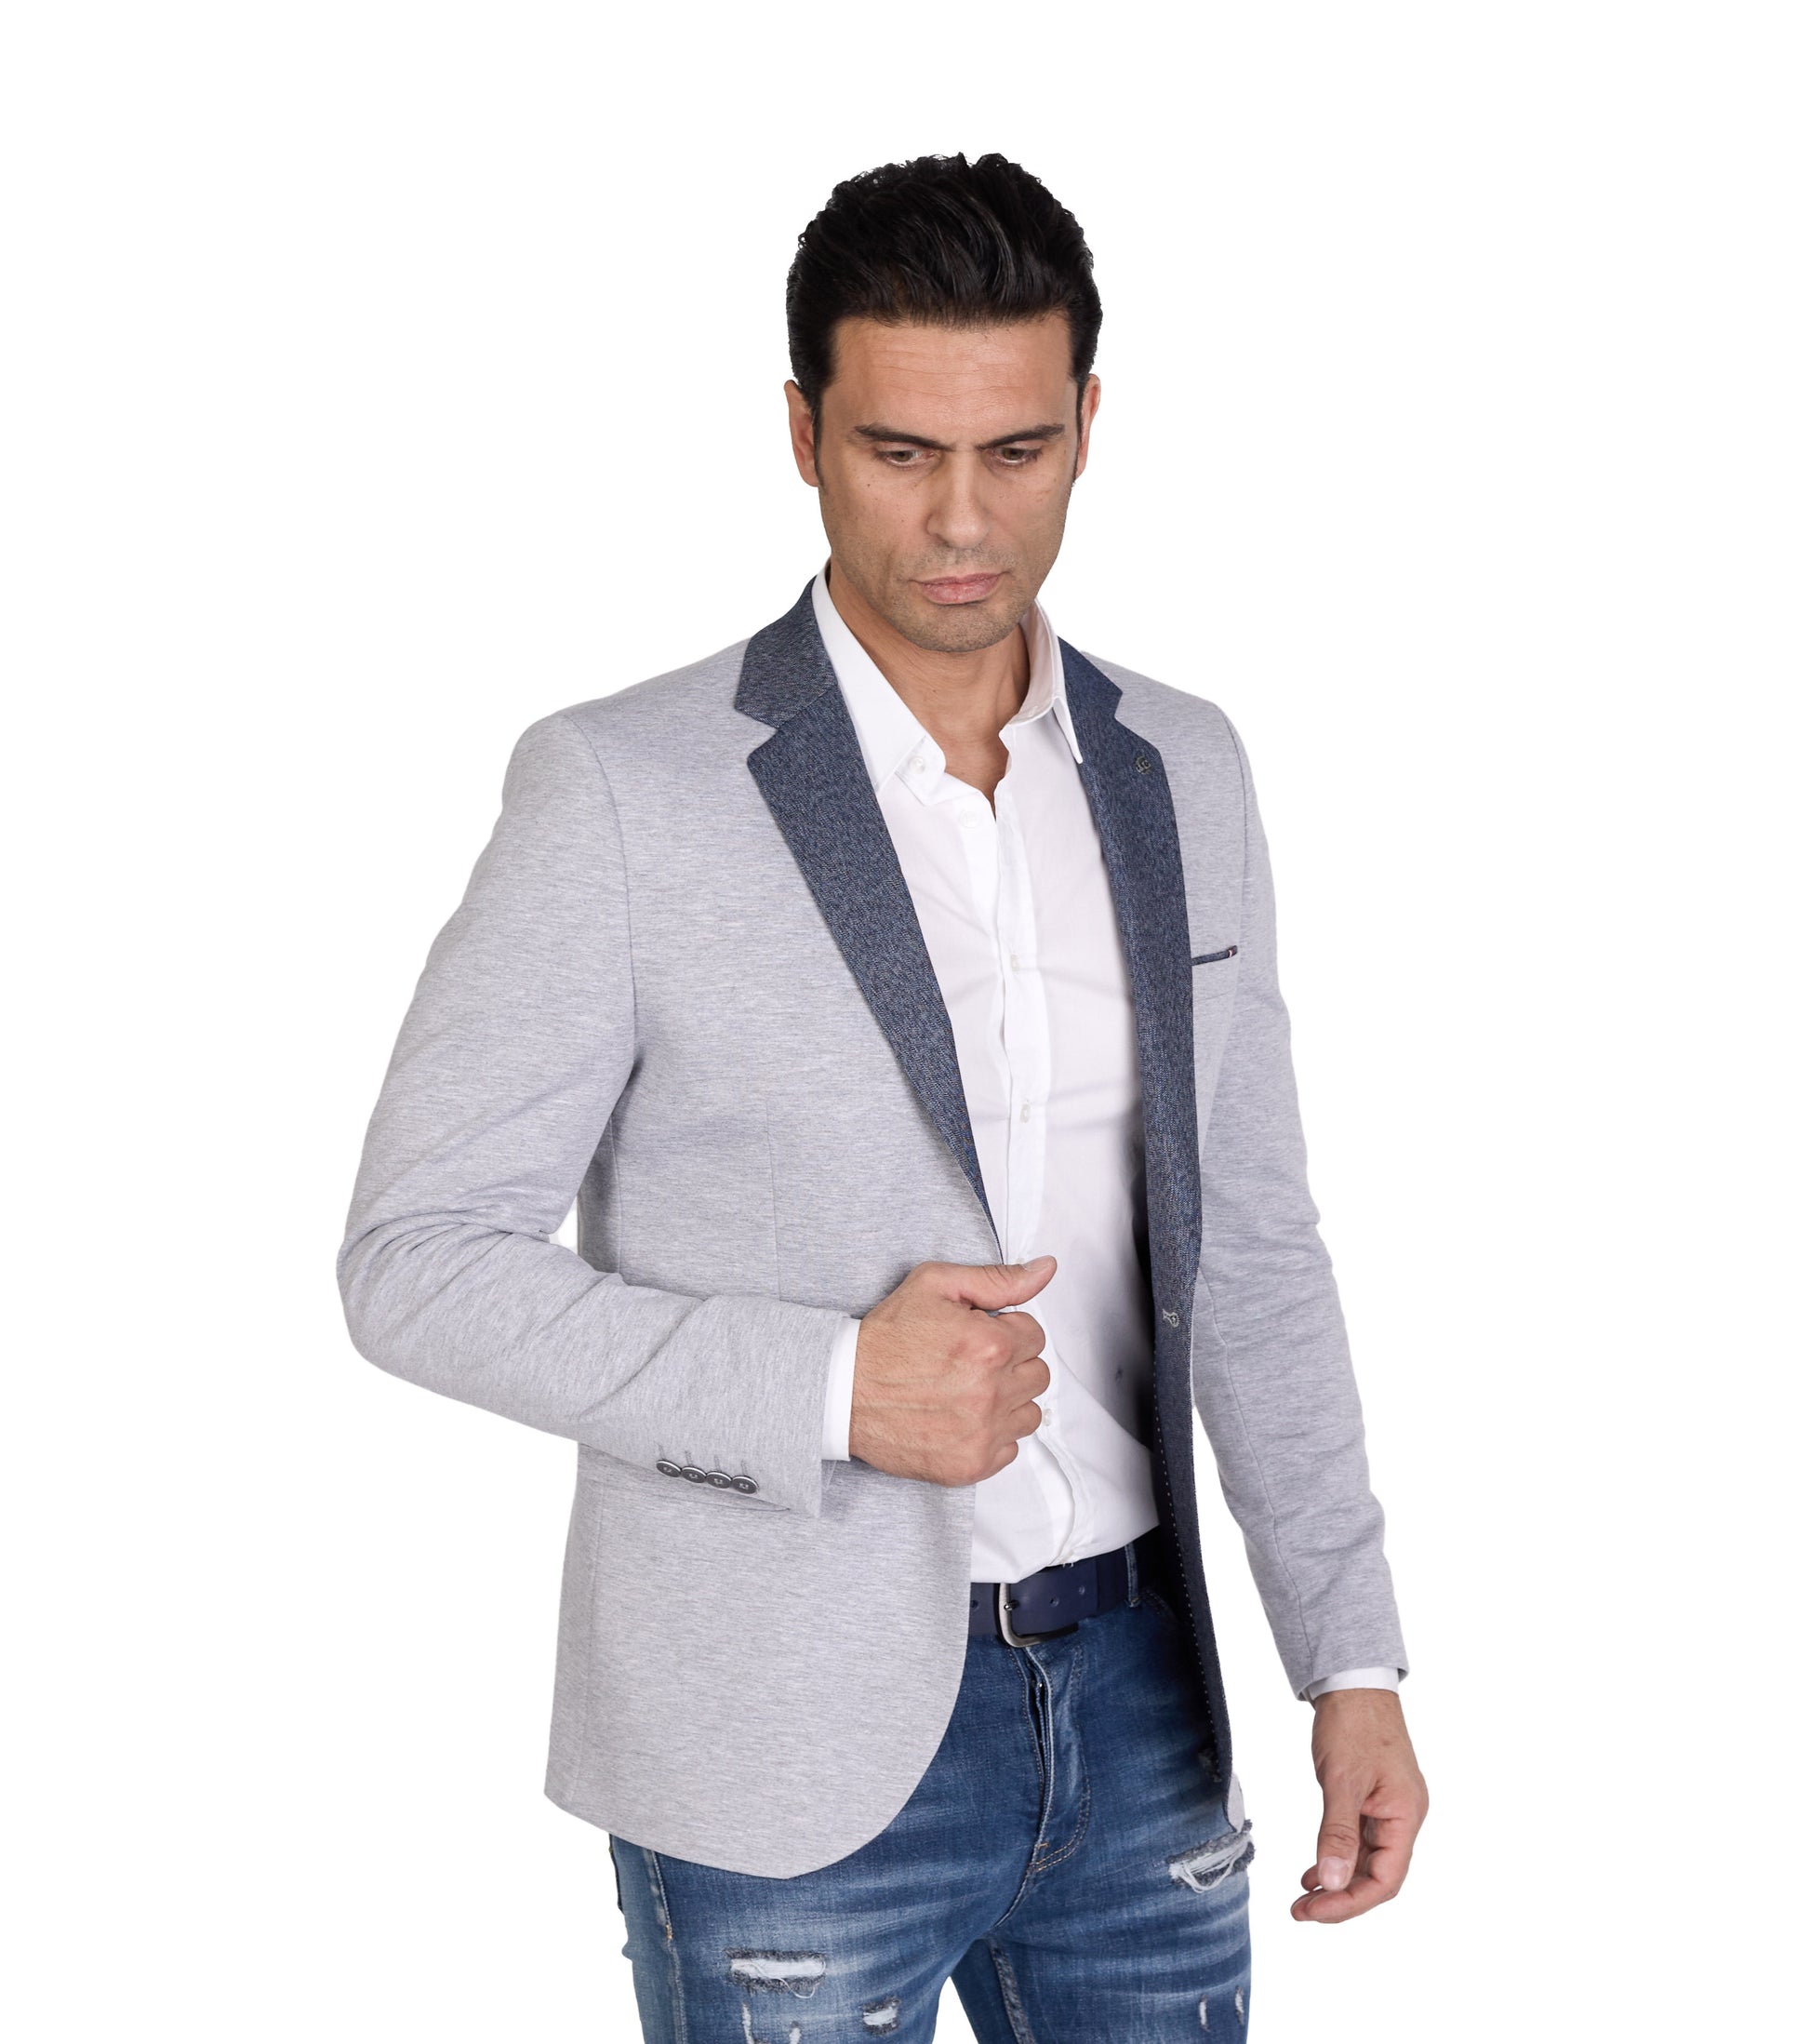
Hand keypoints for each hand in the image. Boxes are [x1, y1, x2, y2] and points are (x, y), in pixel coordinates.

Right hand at [848, 1256, 1055, 1485]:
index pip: (1036, 1336)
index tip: (979, 1337)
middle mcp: (991, 1392)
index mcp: (990, 1345)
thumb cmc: (886, 1338)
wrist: (842, 1391)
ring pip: (1029, 1414)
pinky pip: (1010, 1449)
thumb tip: (1046, 1269)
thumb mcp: (935, 1285)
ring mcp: (982, 1433)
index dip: (1006, 1331)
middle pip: (1038, 1375)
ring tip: (968, 1391)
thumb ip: (997, 1279)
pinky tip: (961, 1418)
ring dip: (1007, 1401)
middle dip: (1012, 1364)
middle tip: (972, 1363)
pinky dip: (991, 1435)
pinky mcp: (971, 1465)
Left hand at [1292, 1687, 1427, 1922]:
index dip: (1351, 1902)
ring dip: (1337, 1882)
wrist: (1352, 1683)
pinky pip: (1358, 1842)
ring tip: (1303, 1898)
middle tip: (1301, 1911)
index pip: (1386, 1879)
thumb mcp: (1342, 1780)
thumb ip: (1339, 1833)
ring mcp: (1388, 1809)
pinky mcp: (1371, 1800)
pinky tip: (1314, 1870)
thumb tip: (1333, 1882)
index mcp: (1406, 1815)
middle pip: (1378, 1876)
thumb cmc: (1354, 1723)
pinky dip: (1337, 1858)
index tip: (1315, 1911)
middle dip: (1340, 1898)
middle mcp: (1402, 1817)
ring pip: (1367, 1862)